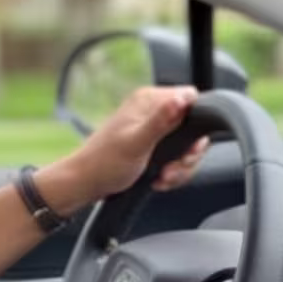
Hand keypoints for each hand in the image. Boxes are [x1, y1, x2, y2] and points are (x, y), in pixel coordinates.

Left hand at [39, 86, 210, 213]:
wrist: (85, 183)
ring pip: (186, 145)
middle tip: (172, 169)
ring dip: (179, 167)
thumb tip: (182, 98)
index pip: (192, 98)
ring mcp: (151, 127)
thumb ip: (161, 121)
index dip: (197, 124)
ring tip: (163, 178)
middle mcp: (151, 109)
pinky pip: (175, 156)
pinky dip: (172, 171)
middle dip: (188, 154)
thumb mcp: (137, 143)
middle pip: (193, 126)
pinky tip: (159, 179)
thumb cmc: (105, 164)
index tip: (187, 148)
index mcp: (148, 100)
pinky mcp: (151, 144)